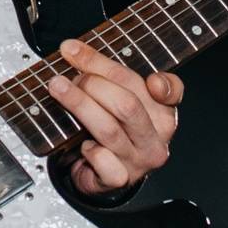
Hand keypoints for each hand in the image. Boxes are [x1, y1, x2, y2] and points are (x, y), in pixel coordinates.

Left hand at [48, 37, 181, 196]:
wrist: (102, 173)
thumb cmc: (113, 127)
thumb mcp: (117, 96)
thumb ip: (105, 72)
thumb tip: (72, 49)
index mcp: (164, 111)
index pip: (169, 91)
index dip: (163, 84)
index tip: (150, 79)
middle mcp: (156, 136)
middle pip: (128, 104)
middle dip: (94, 83)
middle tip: (70, 75)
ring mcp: (139, 159)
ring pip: (109, 129)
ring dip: (79, 104)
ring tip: (58, 87)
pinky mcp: (120, 178)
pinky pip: (104, 162)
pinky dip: (89, 150)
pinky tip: (81, 143)